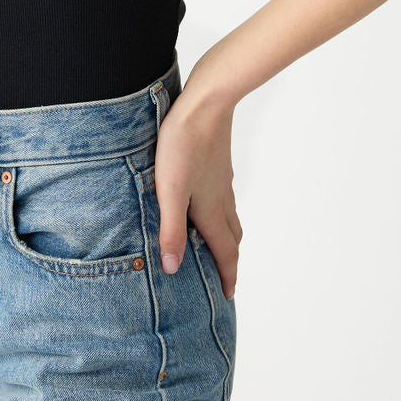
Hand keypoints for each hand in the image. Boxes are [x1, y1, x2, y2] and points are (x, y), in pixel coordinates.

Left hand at [154, 87, 241, 299]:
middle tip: (225, 275)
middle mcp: (221, 198)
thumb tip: (173, 268)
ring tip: (216, 244)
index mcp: (210, 210)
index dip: (227, 276)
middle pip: (232, 236)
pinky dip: (221, 213)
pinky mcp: (218, 164)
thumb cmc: (184, 146)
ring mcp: (222, 180)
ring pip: (230, 216)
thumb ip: (172, 229)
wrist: (206, 104)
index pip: (224, 252)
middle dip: (230, 259)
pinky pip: (224, 198)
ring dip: (226, 236)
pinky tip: (207, 202)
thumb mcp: (169, 190)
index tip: (228, 296)